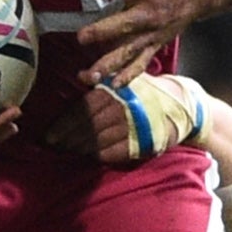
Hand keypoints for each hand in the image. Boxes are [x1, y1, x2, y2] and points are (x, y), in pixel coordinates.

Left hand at [44, 73, 202, 161]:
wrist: (183, 105)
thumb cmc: (149, 91)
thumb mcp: (127, 79)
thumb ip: (104, 79)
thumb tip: (81, 75)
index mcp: (114, 92)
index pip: (81, 109)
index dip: (63, 124)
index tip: (49, 135)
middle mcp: (120, 108)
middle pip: (86, 127)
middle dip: (67, 138)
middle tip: (53, 146)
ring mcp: (130, 127)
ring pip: (97, 141)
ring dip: (80, 148)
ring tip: (67, 152)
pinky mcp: (140, 143)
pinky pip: (113, 152)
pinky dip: (99, 155)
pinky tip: (90, 156)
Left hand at [78, 0, 209, 84]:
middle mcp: (152, 14)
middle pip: (126, 25)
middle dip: (104, 32)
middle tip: (82, 37)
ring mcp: (154, 33)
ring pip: (130, 51)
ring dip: (110, 64)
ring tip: (90, 74)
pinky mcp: (156, 44)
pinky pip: (142, 63)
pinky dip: (129, 76)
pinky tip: (112, 86)